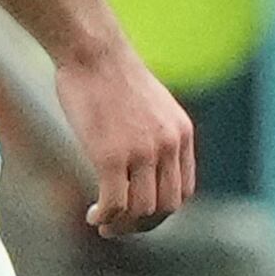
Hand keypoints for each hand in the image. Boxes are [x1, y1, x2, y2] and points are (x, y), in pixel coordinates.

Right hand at [54, 35, 198, 235]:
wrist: (91, 50)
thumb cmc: (110, 73)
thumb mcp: (150, 104)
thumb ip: (155, 132)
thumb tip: (143, 160)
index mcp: (181, 134)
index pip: (183, 191)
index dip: (161, 210)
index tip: (138, 213)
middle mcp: (168, 146)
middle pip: (166, 206)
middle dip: (143, 224)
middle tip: (119, 225)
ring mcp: (141, 152)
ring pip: (141, 210)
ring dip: (121, 224)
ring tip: (102, 222)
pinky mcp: (111, 155)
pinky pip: (114, 202)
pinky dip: (105, 216)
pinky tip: (92, 214)